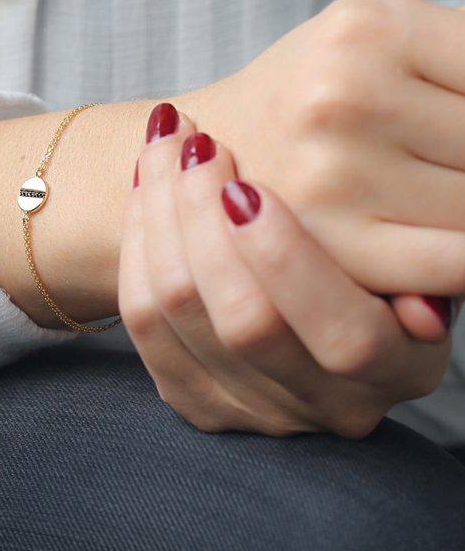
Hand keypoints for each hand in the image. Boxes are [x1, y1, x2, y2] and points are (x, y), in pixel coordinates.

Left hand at [119, 105, 452, 435]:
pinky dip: (136, 239)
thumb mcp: (400, 241)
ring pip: (178, 312)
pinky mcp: (192, 397)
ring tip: (165, 142)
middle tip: (195, 144)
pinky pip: (141, 316)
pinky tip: (145, 182)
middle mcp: (327, 403)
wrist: (297, 284)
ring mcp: (253, 408)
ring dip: (162, 213)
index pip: (346, 338)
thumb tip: (413, 293)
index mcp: (398, 368)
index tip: (247, 186)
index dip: (288, 263)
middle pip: (243, 323)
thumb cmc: (364, 243)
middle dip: (205, 219)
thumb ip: (402, 251)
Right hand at [175, 0, 464, 296]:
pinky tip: (448, 229)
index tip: (463, 137)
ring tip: (436, 182)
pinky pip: (457, 260)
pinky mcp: (332, 242)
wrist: (211, 152)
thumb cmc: (311, 94)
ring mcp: (336, 174)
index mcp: (370, 27)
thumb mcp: (381, 40)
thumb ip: (462, 61)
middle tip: (447, 159)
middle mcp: (346, 95)